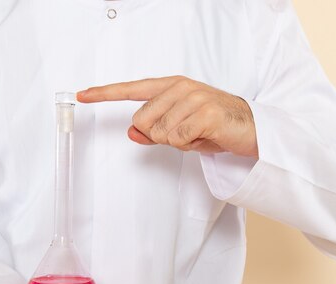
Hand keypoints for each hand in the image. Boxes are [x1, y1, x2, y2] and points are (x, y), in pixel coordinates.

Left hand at [77, 76, 257, 156]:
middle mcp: (179, 88)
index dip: (105, 93)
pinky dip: (190, 145)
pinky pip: (178, 139)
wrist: (251, 127)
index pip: (132, 89)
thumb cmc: (215, 125)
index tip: (83, 95)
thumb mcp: (180, 129)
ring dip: (178, 142)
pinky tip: (205, 137)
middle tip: (186, 133)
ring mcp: (192, 98)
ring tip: (198, 134)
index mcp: (170, 86)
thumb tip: (131, 132)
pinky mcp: (204, 113)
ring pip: (160, 133)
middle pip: (142, 121)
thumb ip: (153, 131)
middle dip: (160, 135)